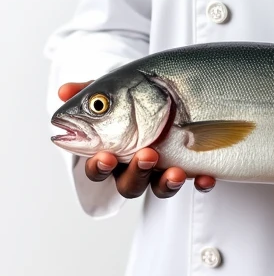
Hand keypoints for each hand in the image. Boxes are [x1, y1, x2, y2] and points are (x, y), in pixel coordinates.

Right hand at [57, 82, 216, 198]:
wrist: (165, 90)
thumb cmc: (131, 95)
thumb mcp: (112, 88)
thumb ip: (90, 91)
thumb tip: (64, 91)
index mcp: (112, 151)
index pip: (98, 167)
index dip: (98, 166)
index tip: (104, 156)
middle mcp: (134, 165)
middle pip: (128, 184)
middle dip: (135, 173)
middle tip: (145, 155)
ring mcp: (161, 168)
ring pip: (159, 187)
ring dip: (166, 183)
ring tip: (175, 171)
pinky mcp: (188, 166)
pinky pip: (196, 181)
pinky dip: (202, 182)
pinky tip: (207, 177)